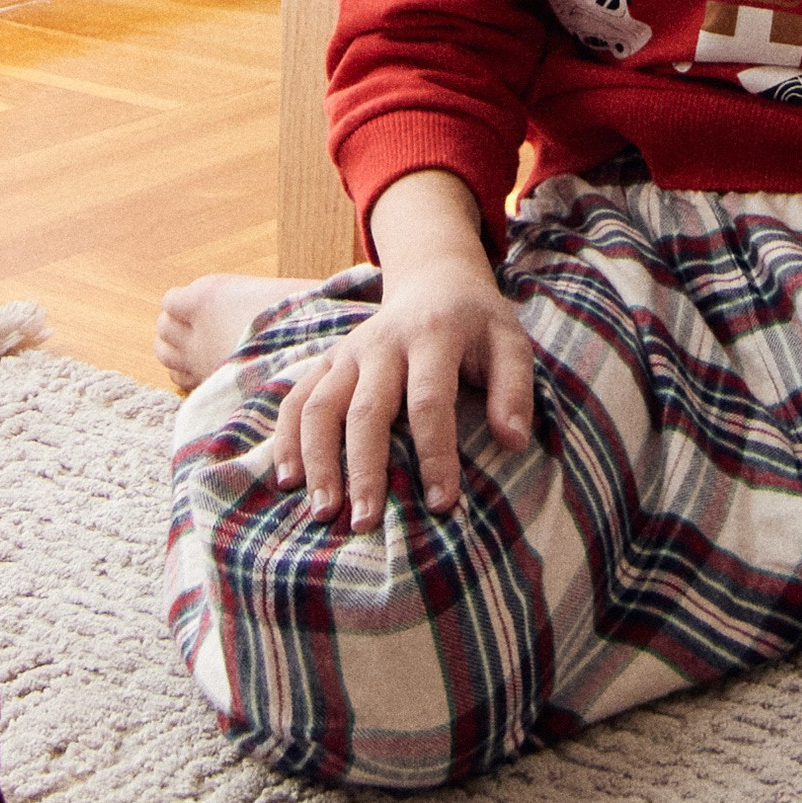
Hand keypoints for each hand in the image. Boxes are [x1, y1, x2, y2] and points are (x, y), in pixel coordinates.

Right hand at [272, 236, 534, 525]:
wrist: (435, 280)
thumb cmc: (477, 324)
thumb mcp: (510, 343)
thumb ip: (515, 389)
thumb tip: (513, 441)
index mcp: (434, 336)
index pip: (430, 401)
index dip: (435, 454)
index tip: (441, 503)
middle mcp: (383, 342)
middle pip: (367, 409)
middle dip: (364, 468)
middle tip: (365, 522)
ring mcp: (349, 351)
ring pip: (321, 406)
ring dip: (318, 459)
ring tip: (323, 510)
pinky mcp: (328, 360)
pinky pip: (297, 399)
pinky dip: (287, 438)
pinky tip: (288, 480)